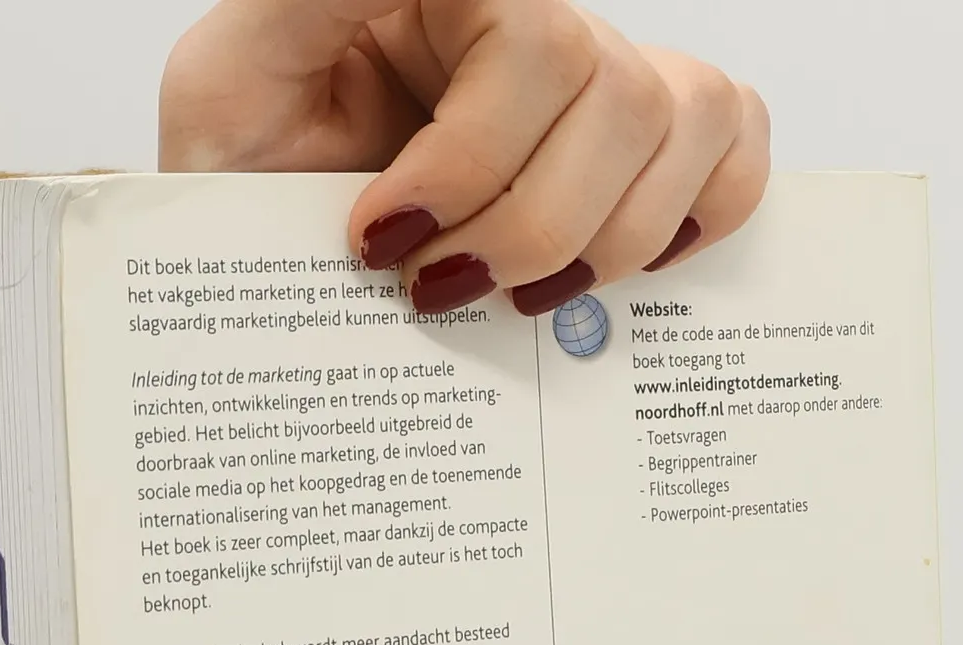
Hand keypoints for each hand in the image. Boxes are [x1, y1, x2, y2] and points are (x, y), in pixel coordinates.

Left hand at [160, 0, 768, 314]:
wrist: (262, 257)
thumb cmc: (247, 171)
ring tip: (506, 298)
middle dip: (528, 226)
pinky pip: (735, 145)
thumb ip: (298, 9)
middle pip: (619, 99)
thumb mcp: (227, 83)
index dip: (470, 163)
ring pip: (681, 128)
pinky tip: (608, 265)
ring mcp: (599, 78)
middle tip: (434, 287)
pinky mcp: (641, 146)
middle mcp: (535, 20)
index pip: (534, 44)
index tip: (381, 239)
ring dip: (599, 243)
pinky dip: (694, 215)